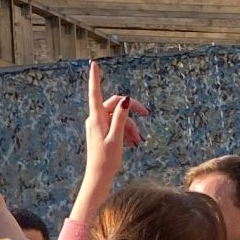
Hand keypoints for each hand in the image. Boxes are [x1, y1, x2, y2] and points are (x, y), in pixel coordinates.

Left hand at [82, 60, 143, 191]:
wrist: (99, 176)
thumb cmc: (106, 159)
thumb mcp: (116, 138)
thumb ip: (121, 118)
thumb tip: (125, 99)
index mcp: (96, 119)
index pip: (95, 93)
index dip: (95, 78)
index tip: (93, 63)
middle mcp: (95, 119)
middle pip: (116, 105)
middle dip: (131, 111)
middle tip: (146, 115)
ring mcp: (98, 125)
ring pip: (119, 117)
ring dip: (131, 126)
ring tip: (138, 141)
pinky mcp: (102, 131)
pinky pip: (116, 125)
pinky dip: (126, 131)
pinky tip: (132, 143)